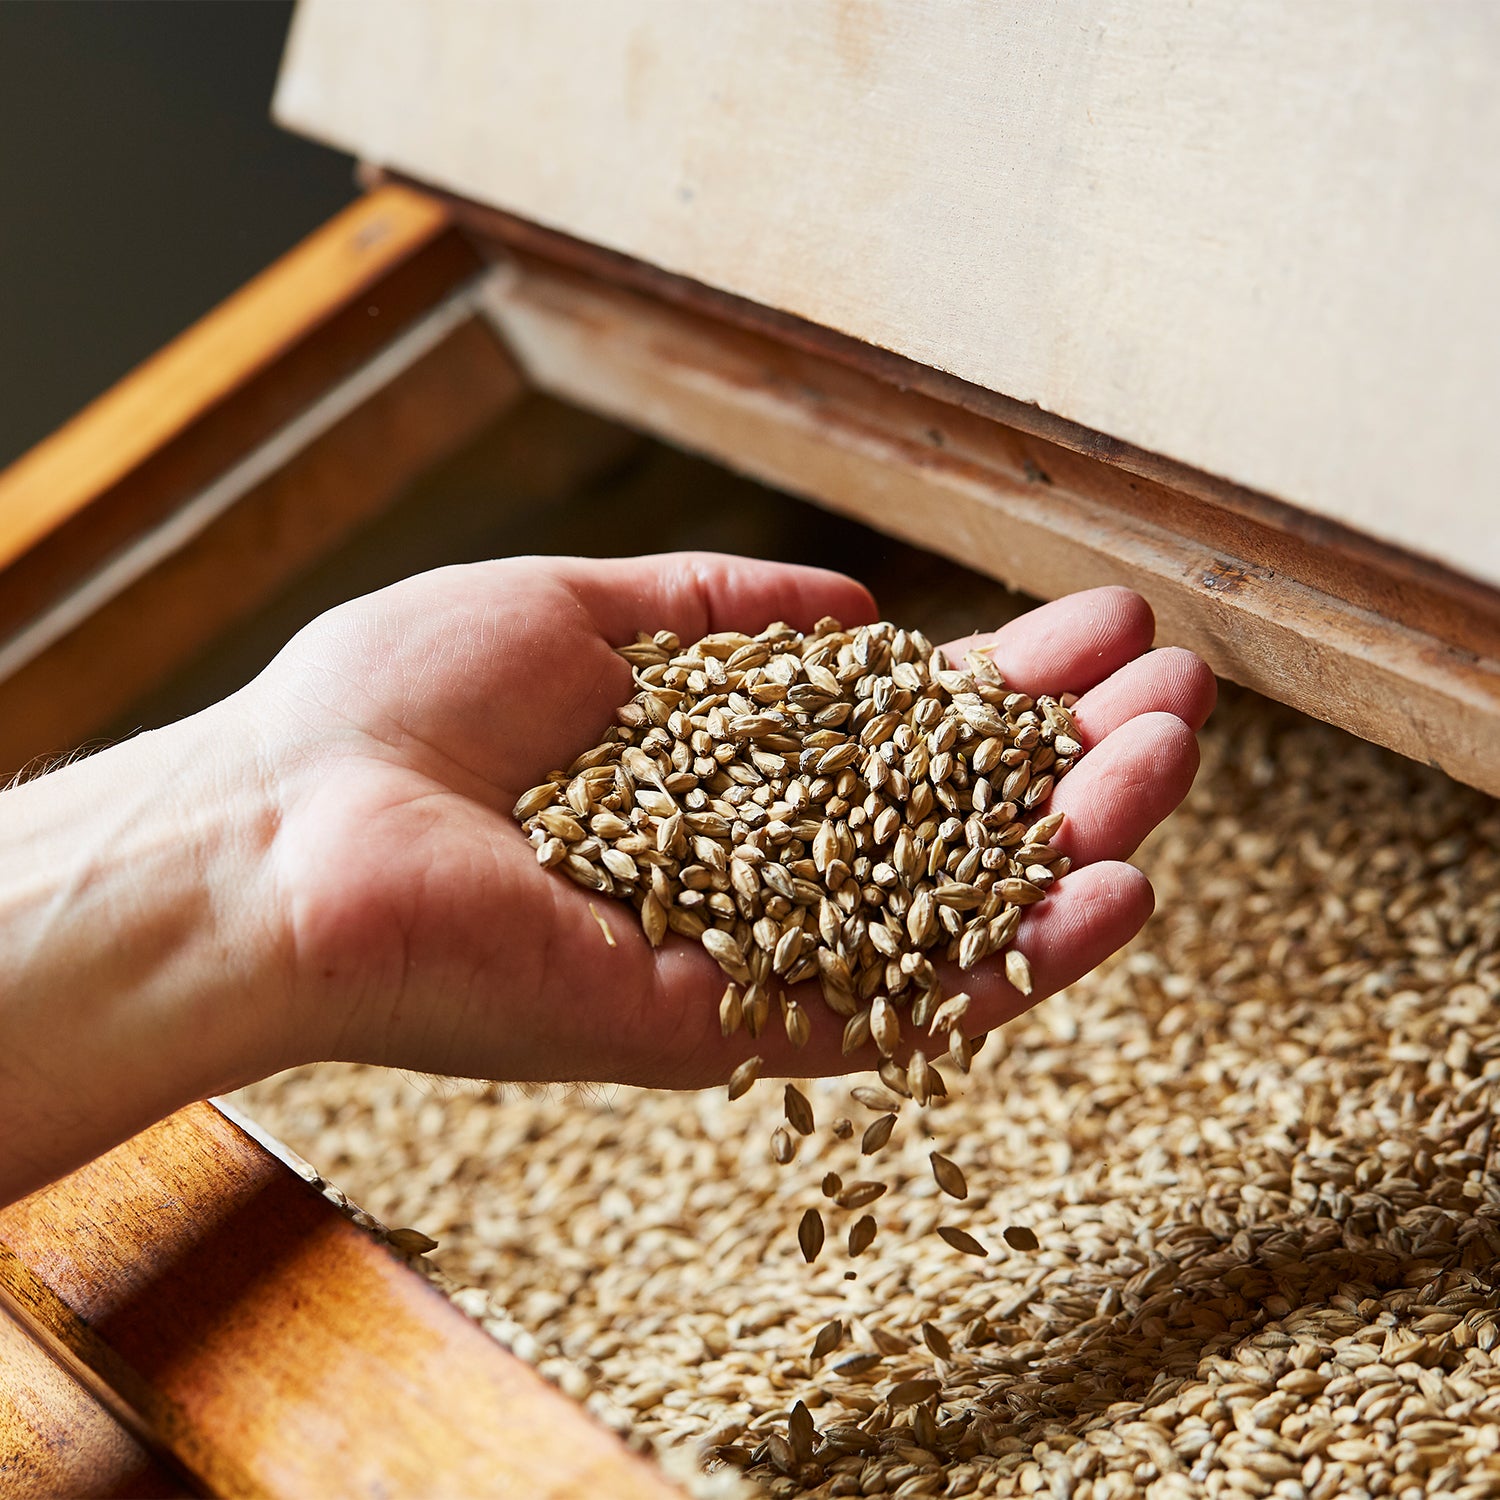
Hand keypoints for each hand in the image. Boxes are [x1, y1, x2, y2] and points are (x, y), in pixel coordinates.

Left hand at [242, 553, 1213, 1088]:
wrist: (275, 829)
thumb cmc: (388, 713)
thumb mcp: (571, 613)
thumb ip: (713, 610)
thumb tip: (851, 606)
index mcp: (718, 782)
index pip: (895, 738)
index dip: (999, 685)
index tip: (1093, 626)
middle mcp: (748, 875)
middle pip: (946, 825)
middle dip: (1068, 757)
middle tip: (1176, 687)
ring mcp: (746, 957)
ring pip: (951, 915)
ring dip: (1079, 844)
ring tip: (1179, 761)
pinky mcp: (727, 1028)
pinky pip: (899, 1006)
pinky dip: (1016, 956)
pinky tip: (1118, 890)